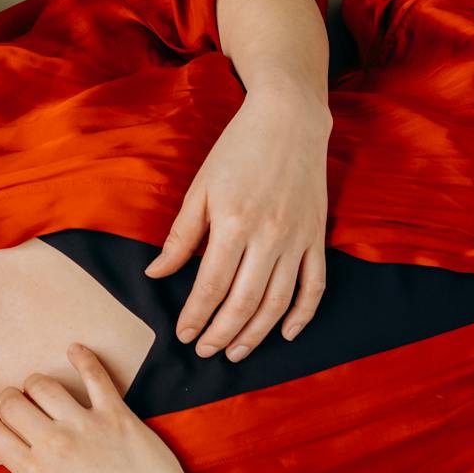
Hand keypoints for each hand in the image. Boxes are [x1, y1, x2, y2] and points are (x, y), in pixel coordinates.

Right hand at [0, 344, 206, 472]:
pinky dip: (82, 357)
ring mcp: (84, 425)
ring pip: (43, 385)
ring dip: (37, 383)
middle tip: (15, 402)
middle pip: (12, 403)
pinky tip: (74, 350)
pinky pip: (93, 374)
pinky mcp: (115, 412)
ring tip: (42, 389)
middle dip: (7, 398)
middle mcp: (53, 444)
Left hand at [144, 81, 330, 360]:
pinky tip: (286, 334)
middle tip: (205, 352)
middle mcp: (269, 236)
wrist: (290, 120)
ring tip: (236, 352)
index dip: (196, 316)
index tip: (183, 335)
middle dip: (223, 333)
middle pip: (245, 301)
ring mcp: (298, 239)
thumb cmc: (237, 151)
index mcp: (234, 224)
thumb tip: (155, 274)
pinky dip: (303, 314)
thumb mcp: (200, 189)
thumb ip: (180, 236)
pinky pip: (315, 285)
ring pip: (279, 301)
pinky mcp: (317, 237)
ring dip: (257, 333)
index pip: (211, 285)